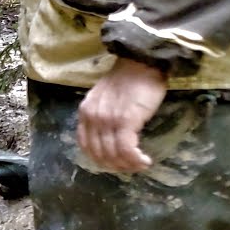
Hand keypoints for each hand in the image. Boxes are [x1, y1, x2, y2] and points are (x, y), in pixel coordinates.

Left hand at [77, 58, 167, 172]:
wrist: (141, 62)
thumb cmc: (129, 79)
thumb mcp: (105, 99)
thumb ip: (102, 116)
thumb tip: (110, 138)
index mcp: (85, 113)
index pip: (86, 146)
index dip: (100, 159)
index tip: (115, 162)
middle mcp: (91, 118)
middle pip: (98, 154)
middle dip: (115, 165)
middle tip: (131, 167)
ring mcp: (107, 120)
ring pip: (112, 154)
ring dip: (127, 165)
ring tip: (140, 165)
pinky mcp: (125, 121)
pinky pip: (126, 149)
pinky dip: (135, 159)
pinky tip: (144, 160)